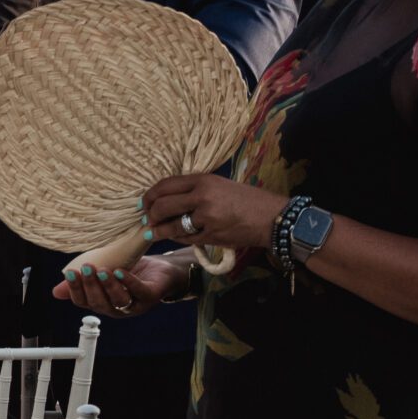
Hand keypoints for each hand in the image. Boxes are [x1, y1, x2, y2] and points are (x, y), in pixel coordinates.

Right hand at [52, 251, 194, 318]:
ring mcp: (135, 304)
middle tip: (86, 268)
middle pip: (99, 303)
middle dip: (91, 286)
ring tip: (102, 270)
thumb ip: (83, 281)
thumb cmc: (131, 271)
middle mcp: (117, 308)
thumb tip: (55, 292)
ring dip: (108, 286)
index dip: (75, 289)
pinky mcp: (151, 296)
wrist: (163, 270)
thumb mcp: (103, 272)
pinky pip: (138, 292)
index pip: (83, 302)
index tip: (70, 273)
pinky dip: (128, 282)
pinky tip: (120, 271)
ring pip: (118, 300)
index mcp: (103, 303)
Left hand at [143, 172, 280, 251]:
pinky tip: (173, 236)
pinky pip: (184, 238)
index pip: (165, 185)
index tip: (144, 203)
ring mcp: (207, 217)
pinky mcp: (211, 235)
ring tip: (154, 232)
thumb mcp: (220, 185)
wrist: (273, 217)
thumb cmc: (247, 200)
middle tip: (148, 219)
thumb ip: (195, 190)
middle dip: (150, 214)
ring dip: (158, 230)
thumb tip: (165, 198)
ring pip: (171, 225)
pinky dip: (175, 238)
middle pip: (162, 205)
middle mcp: (203, 196)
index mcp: (204, 180)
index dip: (149, 195)